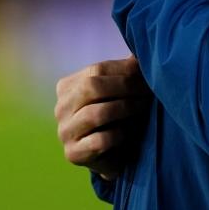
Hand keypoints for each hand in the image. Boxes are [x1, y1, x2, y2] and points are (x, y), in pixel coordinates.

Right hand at [55, 56, 151, 180]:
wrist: (113, 157)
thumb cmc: (118, 118)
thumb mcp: (119, 92)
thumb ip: (125, 72)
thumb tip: (140, 51)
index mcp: (67, 86)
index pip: (97, 68)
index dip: (125, 70)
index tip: (148, 73)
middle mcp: (60, 108)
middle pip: (92, 86)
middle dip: (126, 87)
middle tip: (148, 91)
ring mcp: (64, 132)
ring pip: (96, 113)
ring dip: (126, 108)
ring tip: (144, 107)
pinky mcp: (73, 154)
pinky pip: (100, 140)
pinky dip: (119, 134)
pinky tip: (130, 133)